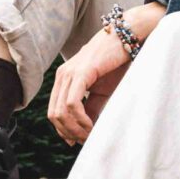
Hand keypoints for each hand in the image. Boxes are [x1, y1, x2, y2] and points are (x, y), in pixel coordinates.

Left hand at [46, 1, 163, 144]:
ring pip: (61, 112)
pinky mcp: (80, 73)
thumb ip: (91, 108)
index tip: (78, 141)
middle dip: (69, 132)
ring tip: (90, 135)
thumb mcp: (101, 91)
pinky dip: (80, 119)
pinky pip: (72, 103)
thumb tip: (84, 131)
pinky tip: (91, 125)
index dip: (64, 130)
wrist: (126, 37)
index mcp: (64, 79)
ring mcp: (69, 73)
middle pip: (54, 115)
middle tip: (85, 141)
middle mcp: (62, 76)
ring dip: (75, 129)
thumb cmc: (116, 63)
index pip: (54, 111)